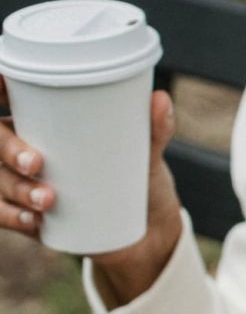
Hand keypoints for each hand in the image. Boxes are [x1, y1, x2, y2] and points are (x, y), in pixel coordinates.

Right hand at [1, 77, 182, 305]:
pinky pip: (3, 213)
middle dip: (7, 149)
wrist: (147, 230)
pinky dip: (12, 217)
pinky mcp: (28, 212)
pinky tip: (33, 220)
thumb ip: (154, 129)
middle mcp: (24, 146)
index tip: (3, 83)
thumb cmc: (139, 178)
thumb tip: (162, 99)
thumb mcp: (146, 155)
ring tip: (48, 200)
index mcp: (44, 120)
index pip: (7, 96)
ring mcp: (22, 180)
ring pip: (0, 178)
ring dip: (16, 189)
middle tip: (36, 164)